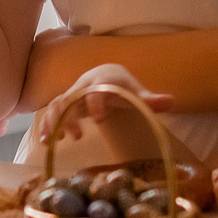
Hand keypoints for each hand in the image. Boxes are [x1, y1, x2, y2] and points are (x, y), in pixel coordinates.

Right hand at [32, 63, 170, 146]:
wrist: (104, 74)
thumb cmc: (122, 86)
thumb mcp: (136, 92)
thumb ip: (151, 100)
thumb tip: (172, 102)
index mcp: (101, 82)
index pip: (95, 90)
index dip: (96, 103)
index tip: (100, 120)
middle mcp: (83, 87)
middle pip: (69, 98)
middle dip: (70, 117)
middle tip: (78, 136)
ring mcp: (71, 95)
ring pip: (56, 104)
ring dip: (54, 122)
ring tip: (57, 141)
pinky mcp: (63, 105)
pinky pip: (49, 113)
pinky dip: (45, 126)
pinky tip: (45, 143)